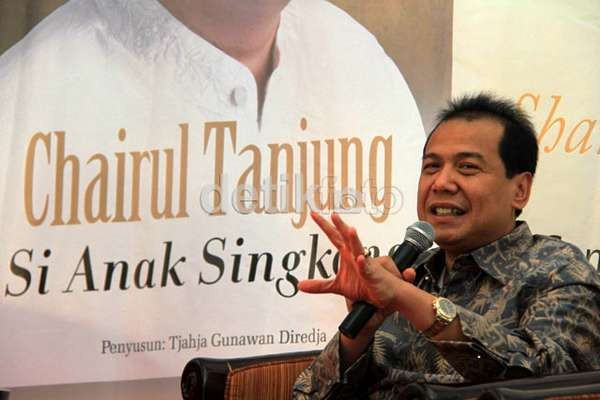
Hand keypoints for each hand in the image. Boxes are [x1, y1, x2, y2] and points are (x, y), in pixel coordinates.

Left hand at [298, 212, 414, 315]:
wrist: (383, 296)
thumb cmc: (364, 286)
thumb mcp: (337, 287)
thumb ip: (319, 285)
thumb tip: (301, 285)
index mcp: (346, 254)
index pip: (333, 236)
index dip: (324, 225)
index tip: (314, 214)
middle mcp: (355, 254)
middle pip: (345, 236)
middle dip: (339, 225)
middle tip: (333, 214)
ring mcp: (364, 263)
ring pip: (358, 248)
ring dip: (353, 239)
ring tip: (349, 229)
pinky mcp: (371, 274)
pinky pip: (366, 267)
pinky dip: (363, 263)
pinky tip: (360, 258)